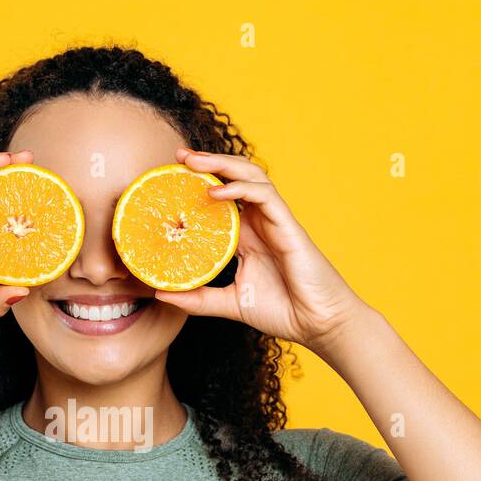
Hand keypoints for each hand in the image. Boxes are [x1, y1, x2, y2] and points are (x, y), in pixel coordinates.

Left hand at [153, 147, 372, 357]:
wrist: (318, 325)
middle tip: (178, 155)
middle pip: (234, 179)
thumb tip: (161, 293)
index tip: (169, 178)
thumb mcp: (229, 304)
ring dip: (222, 164)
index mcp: (247, 237)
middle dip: (207, 162)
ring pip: (250, 177)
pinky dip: (240, 188)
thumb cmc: (282, 312)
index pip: (221, 200)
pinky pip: (265, 196)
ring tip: (192, 161)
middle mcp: (260, 223)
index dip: (198, 184)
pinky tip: (215, 192)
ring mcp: (275, 222)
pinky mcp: (288, 227)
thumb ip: (198, 298)